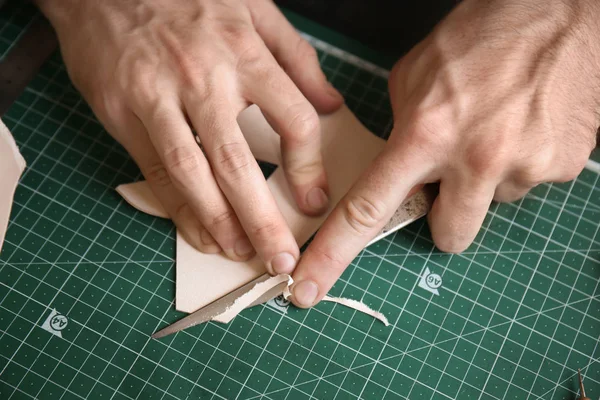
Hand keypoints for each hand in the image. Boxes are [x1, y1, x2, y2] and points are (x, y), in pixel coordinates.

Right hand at [35, 0, 342, 270]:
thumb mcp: (254, 7)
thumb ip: (296, 57)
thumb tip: (331, 103)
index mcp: (244, 51)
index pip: (292, 119)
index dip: (307, 167)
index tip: (314, 201)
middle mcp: (203, 78)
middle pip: (238, 162)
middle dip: (261, 218)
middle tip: (280, 257)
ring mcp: (158, 98)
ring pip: (193, 174)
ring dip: (218, 222)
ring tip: (240, 254)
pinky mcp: (122, 113)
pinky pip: (156, 170)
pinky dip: (178, 208)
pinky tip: (199, 232)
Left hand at [290, 0, 599, 306]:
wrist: (565, 12)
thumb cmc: (483, 33)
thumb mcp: (415, 76)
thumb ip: (401, 131)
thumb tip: (400, 166)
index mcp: (426, 136)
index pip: (367, 210)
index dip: (333, 255)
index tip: (307, 288)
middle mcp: (477, 161)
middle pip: (448, 236)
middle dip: (445, 214)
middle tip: (451, 174)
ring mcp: (525, 168)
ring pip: (492, 205)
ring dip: (486, 181)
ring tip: (494, 130)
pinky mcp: (563, 167)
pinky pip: (528, 183)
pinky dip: (520, 161)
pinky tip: (522, 124)